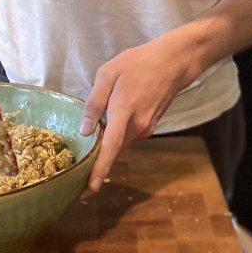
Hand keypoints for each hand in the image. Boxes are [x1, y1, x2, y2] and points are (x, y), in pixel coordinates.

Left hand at [79, 31, 199, 192]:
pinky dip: (117, 137)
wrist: (174, 62)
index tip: (90, 190)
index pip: (110, 148)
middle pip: (114, 151)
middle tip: (77, 170)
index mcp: (123, 112)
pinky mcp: (150, 125)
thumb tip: (85, 130)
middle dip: (97, 162)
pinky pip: (128, 137)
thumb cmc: (138, 63)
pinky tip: (108, 127)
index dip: (99, 169)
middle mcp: (137, 127)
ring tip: (89, 146)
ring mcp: (146, 128)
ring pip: (121, 144)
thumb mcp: (108, 73)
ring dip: (107, 148)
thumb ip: (95, 102)